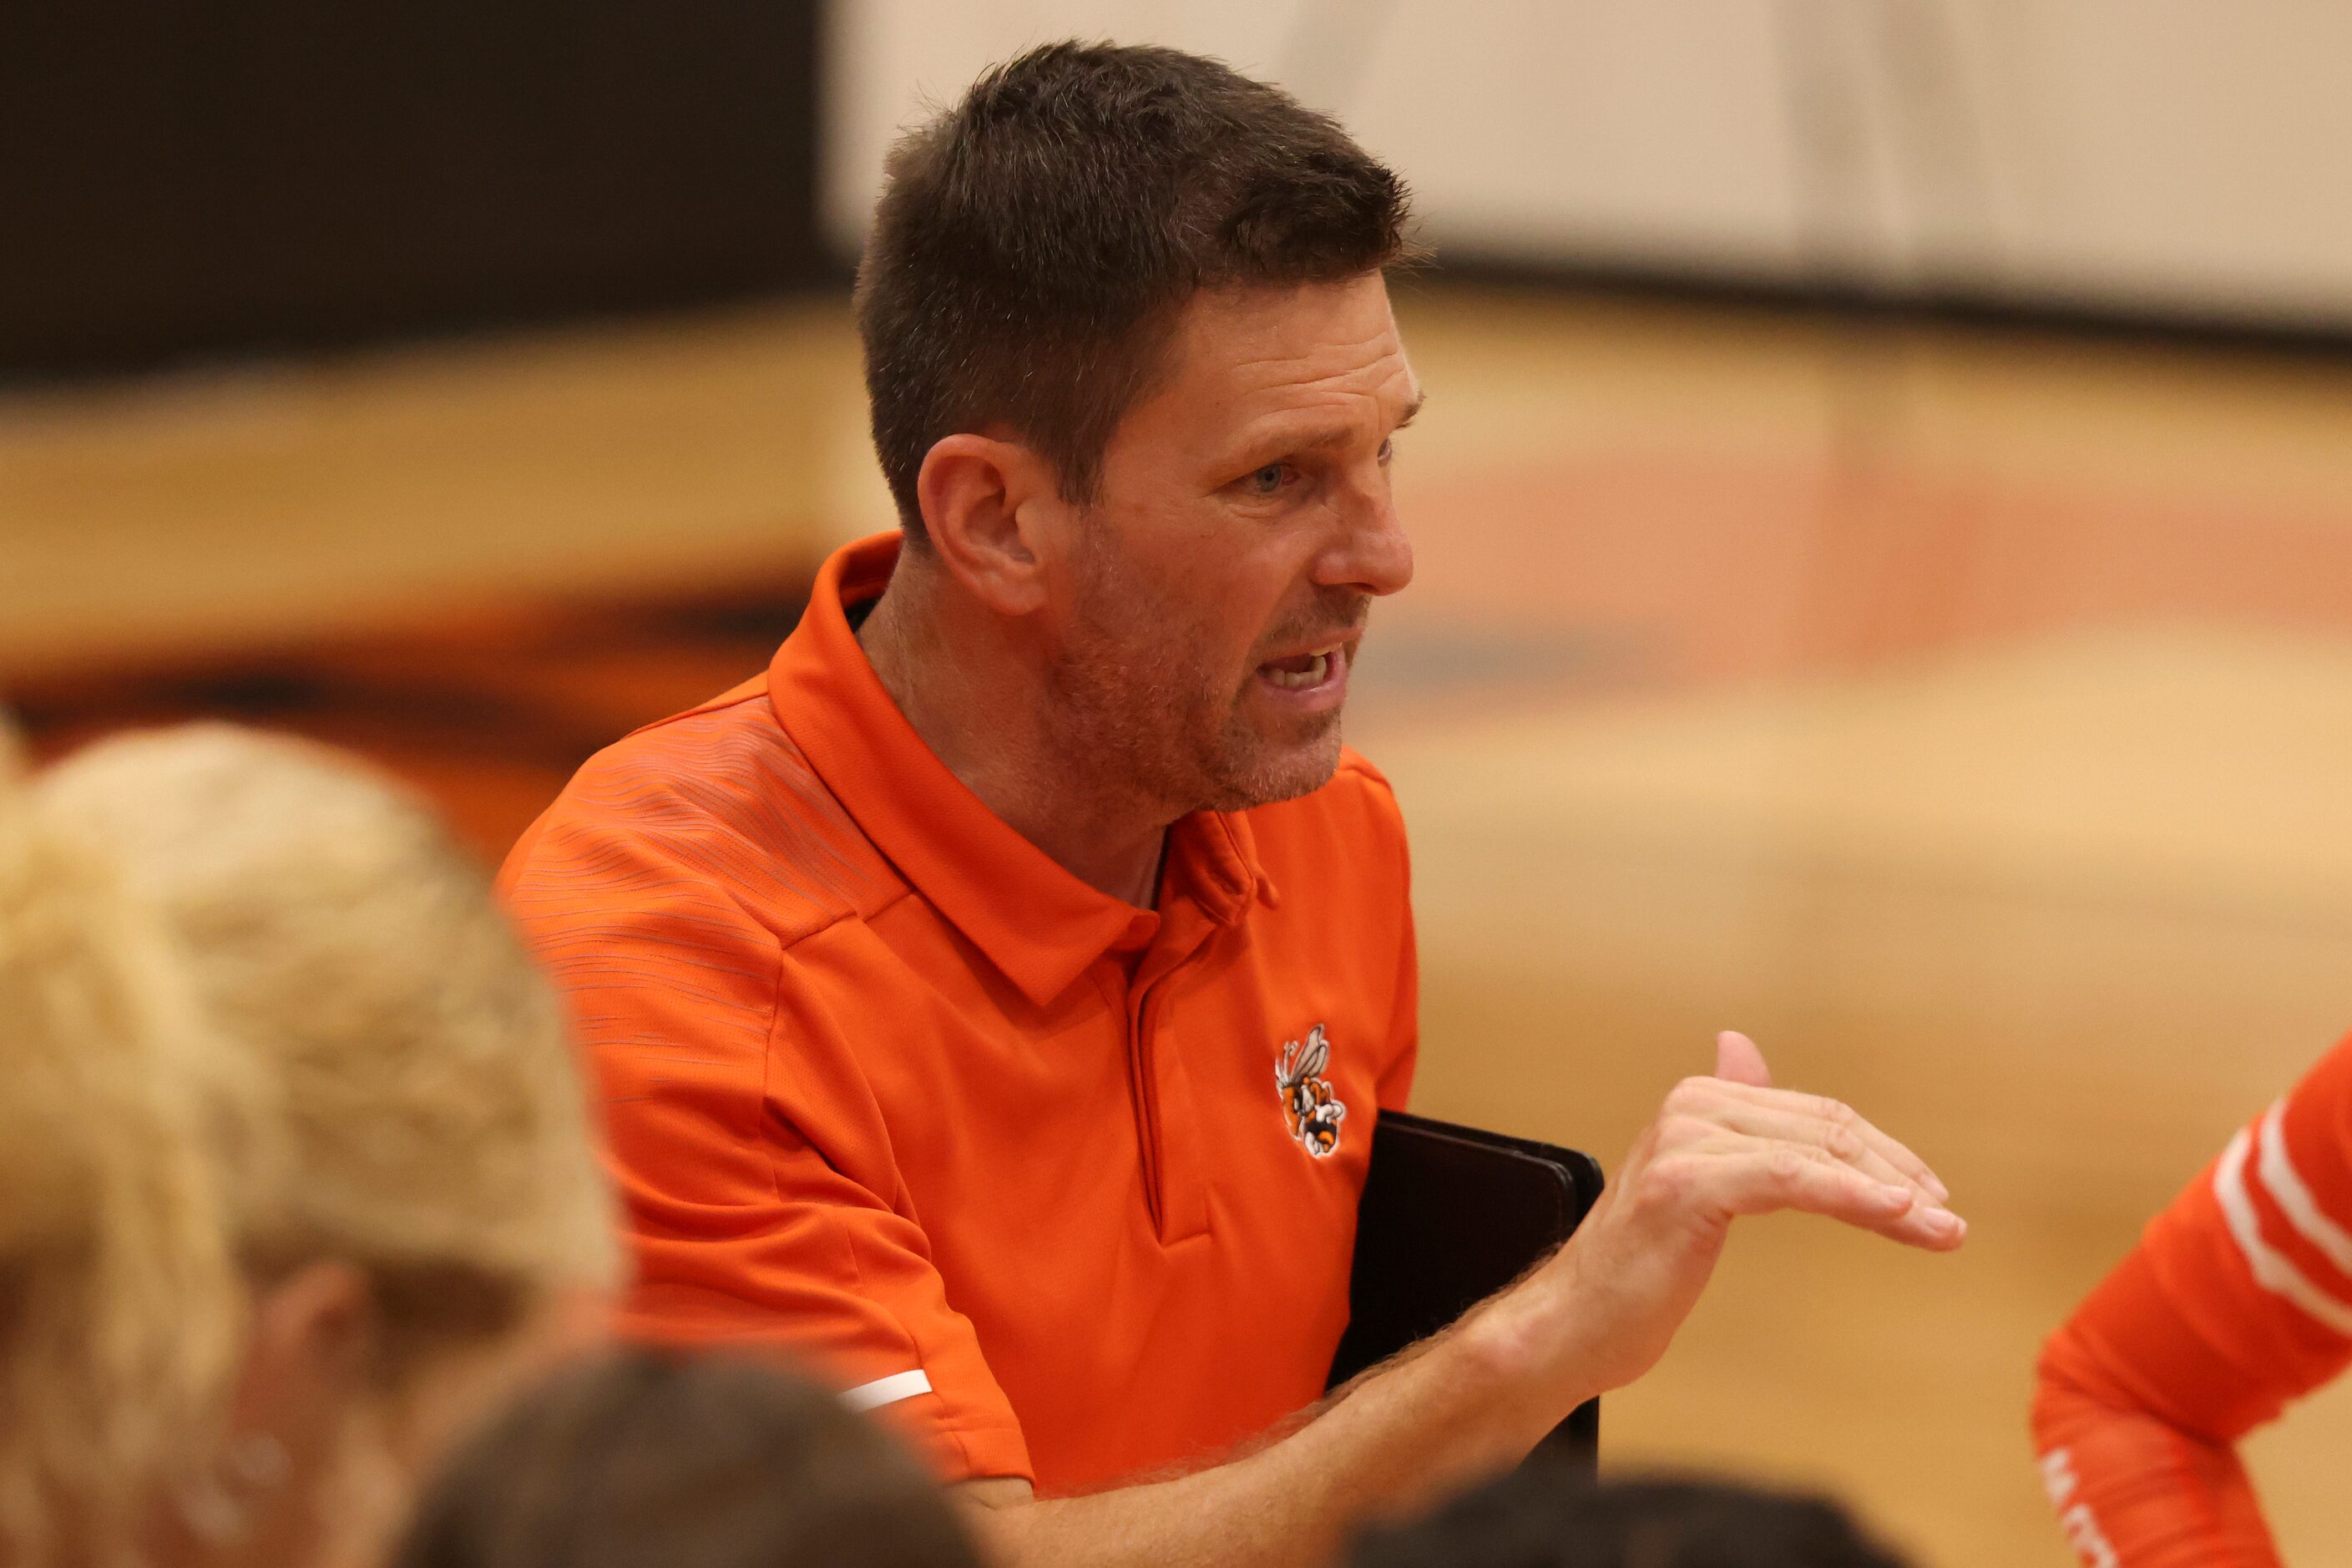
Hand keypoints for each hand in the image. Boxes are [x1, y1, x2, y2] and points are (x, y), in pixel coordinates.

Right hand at [1502, 1031, 1963, 1398]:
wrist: (1574, 1320)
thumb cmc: (1638, 1266)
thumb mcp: (1692, 1181)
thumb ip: (1729, 1120)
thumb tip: (1739, 1045)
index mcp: (1699, 1100)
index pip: (1817, 1115)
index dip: (1882, 1153)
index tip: (1929, 1197)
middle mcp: (1692, 1106)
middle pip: (1826, 1128)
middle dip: (1898, 1174)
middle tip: (1949, 1221)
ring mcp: (1686, 1140)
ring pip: (1818, 1153)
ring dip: (1892, 1195)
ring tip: (1942, 1230)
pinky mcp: (1689, 1183)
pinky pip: (1792, 1180)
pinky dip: (1852, 1195)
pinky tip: (1896, 1214)